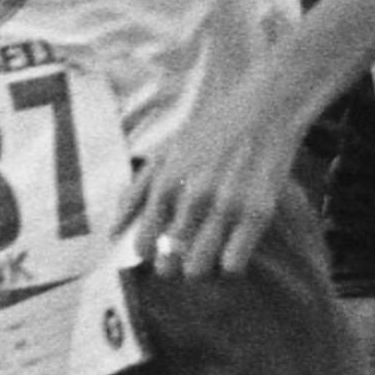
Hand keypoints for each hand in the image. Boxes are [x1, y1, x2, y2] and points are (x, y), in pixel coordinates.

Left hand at [119, 78, 302, 279]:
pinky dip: (230, 264)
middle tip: (185, 258)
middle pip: (171, 263)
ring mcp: (226, 206)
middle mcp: (192, 198)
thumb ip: (135, 193)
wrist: (262, 106)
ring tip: (210, 254)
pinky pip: (233, 264)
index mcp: (165, 185)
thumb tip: (111, 233)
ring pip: (200, 268)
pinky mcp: (257, 212)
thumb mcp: (164, 156)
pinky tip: (235, 249)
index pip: (144, 245)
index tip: (159, 254)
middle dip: (175, 267)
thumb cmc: (210, 132)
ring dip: (202, 268)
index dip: (151, 256)